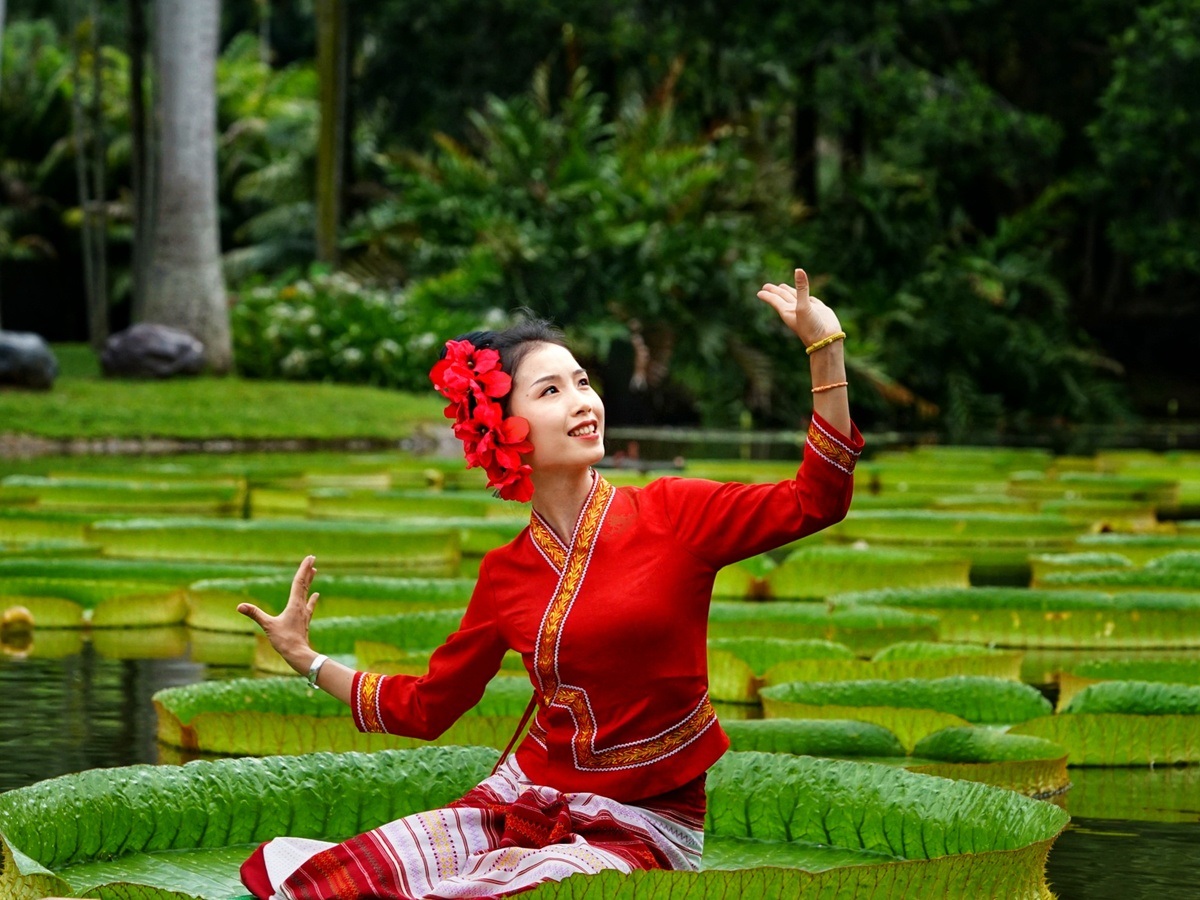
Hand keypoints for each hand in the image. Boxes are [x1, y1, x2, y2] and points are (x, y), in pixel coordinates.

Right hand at [238, 555, 319, 671]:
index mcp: (294, 604)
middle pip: (304, 584)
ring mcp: (304, 613)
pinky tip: (316, 595)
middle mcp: (301, 606)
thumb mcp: (268, 626)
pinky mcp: (304, 621)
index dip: (303, 569)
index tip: (310, 558)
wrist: (299, 654)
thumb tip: (240, 606)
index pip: (299, 582)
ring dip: (309, 581)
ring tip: (314, 572)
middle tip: (312, 559)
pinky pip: (309, 606)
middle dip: (307, 571)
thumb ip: (255, 614)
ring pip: (307, 593)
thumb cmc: (284, 640)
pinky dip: (311, 599)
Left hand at [757, 268, 841, 346]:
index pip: (775, 300)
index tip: (759, 292)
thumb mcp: (804, 307)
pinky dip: (806, 295)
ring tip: (782, 287)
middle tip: (766, 286)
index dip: (768, 295)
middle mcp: (796, 310)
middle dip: (776, 291)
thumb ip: (802, 289)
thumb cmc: (811, 327)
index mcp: (787, 311)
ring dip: (789, 292)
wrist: (827, 339)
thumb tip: (798, 270)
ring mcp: (807, 309)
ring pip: (796, 297)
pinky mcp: (819, 309)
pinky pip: (811, 300)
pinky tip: (806, 295)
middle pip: (783, 297)